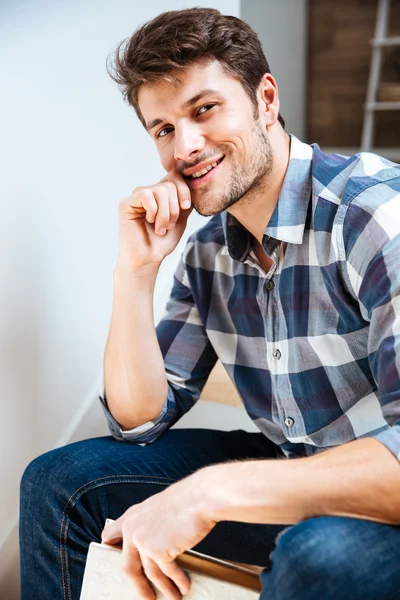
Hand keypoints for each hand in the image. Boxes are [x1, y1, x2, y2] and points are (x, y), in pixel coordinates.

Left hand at [101, 471, 216, 599]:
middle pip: (129, 567)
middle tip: (147, 596)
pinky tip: (184, 586)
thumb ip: (151, 521)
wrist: (200, 498)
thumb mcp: (160, 506)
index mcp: (132, 516)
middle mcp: (133, 529)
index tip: (110, 553)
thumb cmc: (186, 498)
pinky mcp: (158, 551)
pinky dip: (177, 582)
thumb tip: (156, 536)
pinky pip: (168, 572)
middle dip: (139, 586)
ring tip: (173, 597)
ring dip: (164, 588)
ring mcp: (144, 541)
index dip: (110, 546)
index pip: (111, 534)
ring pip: (151, 574)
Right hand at [117, 168, 193, 271]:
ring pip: (160, 190)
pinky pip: (146, 195)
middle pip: (169, 185)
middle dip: (174, 208)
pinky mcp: (126, 203)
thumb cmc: (162, 242)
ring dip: (165, 213)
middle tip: (168, 225)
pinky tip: (148, 221)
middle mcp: (147, 192)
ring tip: (160, 228)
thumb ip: (184, 201)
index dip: (184, 190)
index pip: (174, 177)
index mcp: (160, 195)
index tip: (186, 206)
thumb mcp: (180, 219)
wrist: (148, 259)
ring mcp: (136, 197)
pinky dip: (153, 211)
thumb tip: (190, 183)